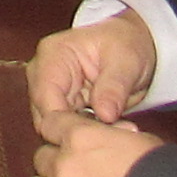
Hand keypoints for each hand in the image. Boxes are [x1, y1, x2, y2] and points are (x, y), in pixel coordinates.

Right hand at [28, 14, 160, 134]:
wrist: (133, 42)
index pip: (45, 98)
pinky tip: (112, 129)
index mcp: (52, 55)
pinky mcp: (64, 106)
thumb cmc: (125, 42)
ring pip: (55, 128)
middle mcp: (43, 75)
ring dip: (84, 134)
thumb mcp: (127, 61)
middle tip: (112, 134)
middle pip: (45, 117)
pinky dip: (90, 134)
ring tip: (117, 130)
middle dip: (77, 130)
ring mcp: (52, 92)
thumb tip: (104, 115)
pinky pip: (69, 129)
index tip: (98, 133)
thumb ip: (114, 87)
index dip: (66, 121)